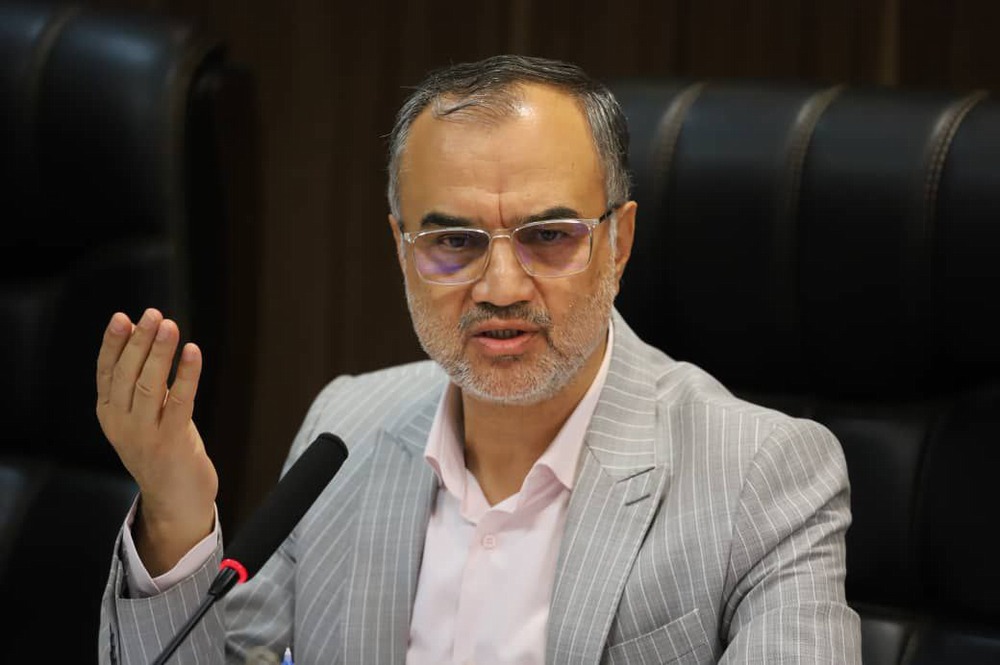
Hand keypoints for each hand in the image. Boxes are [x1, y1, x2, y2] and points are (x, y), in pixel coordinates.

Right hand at [96, 308, 218, 574]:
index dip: (113, 344)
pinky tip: (192, 353)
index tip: (123, 318)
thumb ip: (142, 386)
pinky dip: (185, 374)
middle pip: (126, 374)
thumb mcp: (144, 417)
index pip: (106, 372)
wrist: (176, 503)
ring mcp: (145, 434)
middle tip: (153, 315)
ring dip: (160, 353)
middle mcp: (122, 424)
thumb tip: (147, 341)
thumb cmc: (165, 453)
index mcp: (110, 414)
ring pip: (148, 385)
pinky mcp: (172, 442)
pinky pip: (179, 401)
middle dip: (139, 342)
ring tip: (170, 326)